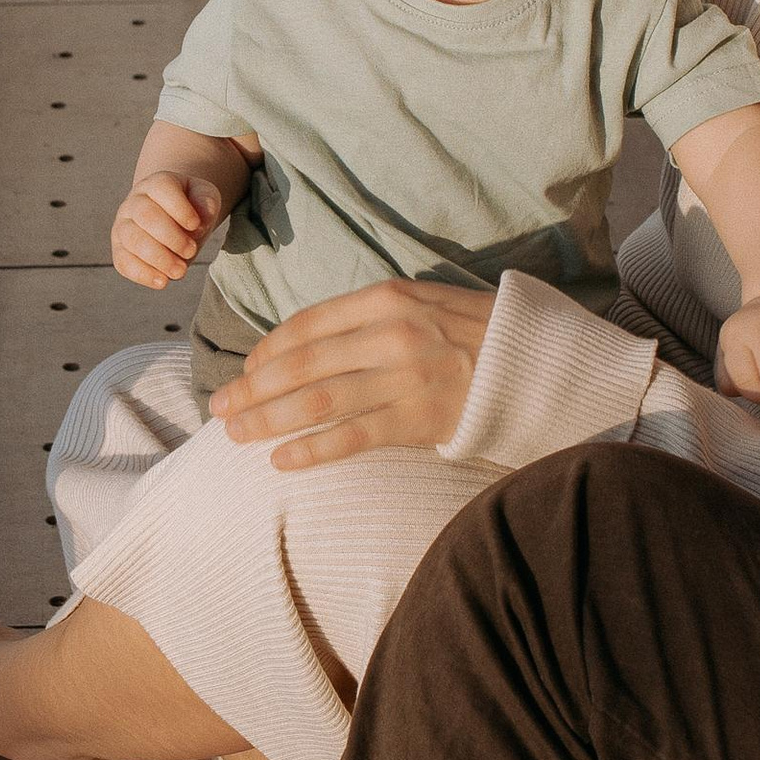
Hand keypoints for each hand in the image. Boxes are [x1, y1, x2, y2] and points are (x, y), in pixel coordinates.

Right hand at [112, 169, 226, 289]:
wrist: (172, 220)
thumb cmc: (190, 207)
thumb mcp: (205, 197)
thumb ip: (207, 202)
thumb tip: (200, 221)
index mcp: (156, 184)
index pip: (162, 188)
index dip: (180, 208)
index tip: (196, 225)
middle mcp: (134, 202)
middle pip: (145, 215)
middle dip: (171, 237)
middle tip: (191, 251)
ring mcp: (123, 226)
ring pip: (132, 239)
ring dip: (158, 258)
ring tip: (180, 271)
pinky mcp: (120, 251)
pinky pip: (124, 262)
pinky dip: (143, 274)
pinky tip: (163, 282)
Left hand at [215, 279, 492, 469]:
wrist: (542, 363)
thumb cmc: (479, 332)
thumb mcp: (424, 301)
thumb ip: (370, 316)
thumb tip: (307, 343)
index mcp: (388, 297)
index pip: (307, 325)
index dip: (267, 350)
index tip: (246, 368)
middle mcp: (390, 334)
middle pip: (300, 365)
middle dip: (251, 388)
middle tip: (218, 407)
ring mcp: (404, 378)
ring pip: (315, 401)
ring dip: (266, 419)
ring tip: (234, 434)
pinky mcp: (419, 419)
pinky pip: (351, 438)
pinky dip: (311, 450)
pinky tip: (281, 461)